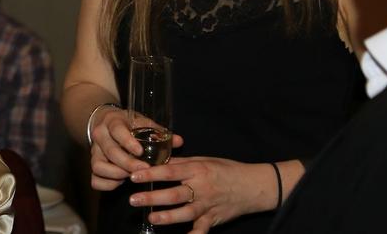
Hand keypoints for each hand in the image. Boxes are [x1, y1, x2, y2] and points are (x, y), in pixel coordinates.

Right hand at [88, 107, 184, 190]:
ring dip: (117, 175)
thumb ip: (158, 132)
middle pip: (110, 152)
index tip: (141, 152)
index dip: (128, 142)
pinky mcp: (92, 165)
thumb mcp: (141, 122)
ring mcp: (94, 151)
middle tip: (145, 170)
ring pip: (98, 167)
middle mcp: (100, 136)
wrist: (105, 123)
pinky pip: (95, 180)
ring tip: (132, 176)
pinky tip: (121, 182)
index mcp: (112, 122)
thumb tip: (179, 141)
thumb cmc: (128, 124)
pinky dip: (108, 184)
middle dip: (128, 164)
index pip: (117, 131)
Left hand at [128, 156, 272, 233]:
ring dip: (168, 217)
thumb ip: (181, 163)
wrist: (253, 186)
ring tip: (151, 218)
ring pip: (186, 213)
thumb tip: (157, 161)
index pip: (170, 171)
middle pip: (174, 194)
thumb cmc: (226, 169)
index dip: (151, 174)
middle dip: (153, 197)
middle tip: (134, 199)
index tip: (134, 176)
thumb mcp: (204, 160)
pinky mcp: (213, 218)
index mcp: (197, 170)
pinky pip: (202, 230)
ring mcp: (208, 205)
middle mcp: (202, 188)